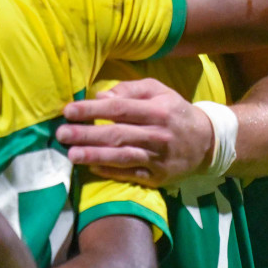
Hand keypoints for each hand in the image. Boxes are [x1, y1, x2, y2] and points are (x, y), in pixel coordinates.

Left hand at [56, 79, 212, 186]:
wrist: (207, 142)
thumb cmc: (175, 111)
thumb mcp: (158, 91)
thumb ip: (129, 90)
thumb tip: (100, 97)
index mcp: (157, 110)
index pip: (119, 109)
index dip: (92, 110)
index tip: (68, 111)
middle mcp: (157, 134)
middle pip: (117, 134)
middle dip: (86, 134)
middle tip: (61, 133)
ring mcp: (158, 158)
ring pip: (122, 157)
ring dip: (94, 156)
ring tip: (71, 154)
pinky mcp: (158, 177)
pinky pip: (131, 174)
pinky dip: (110, 172)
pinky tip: (91, 167)